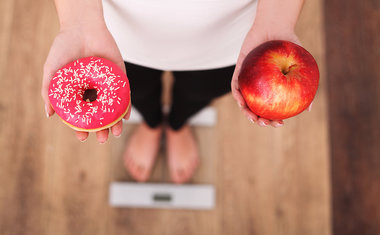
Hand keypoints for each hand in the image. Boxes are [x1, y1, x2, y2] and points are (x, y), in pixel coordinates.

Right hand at [41, 21, 129, 142]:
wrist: (82, 27)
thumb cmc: (64, 48)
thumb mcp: (52, 71)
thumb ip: (49, 91)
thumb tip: (49, 114)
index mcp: (78, 93)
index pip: (82, 115)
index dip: (82, 127)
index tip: (82, 137)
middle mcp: (94, 92)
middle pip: (99, 115)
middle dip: (101, 130)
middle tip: (102, 139)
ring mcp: (107, 86)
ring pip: (113, 109)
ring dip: (115, 123)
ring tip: (114, 133)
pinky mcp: (120, 78)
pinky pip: (125, 95)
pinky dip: (126, 107)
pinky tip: (125, 117)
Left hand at [231, 24, 309, 127]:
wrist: (275, 27)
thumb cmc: (289, 46)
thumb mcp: (300, 65)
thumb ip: (304, 85)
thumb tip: (309, 108)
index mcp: (272, 88)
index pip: (271, 108)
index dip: (274, 119)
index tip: (280, 124)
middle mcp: (259, 86)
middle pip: (256, 108)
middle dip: (259, 120)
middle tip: (265, 123)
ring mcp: (248, 80)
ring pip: (244, 101)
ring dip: (246, 112)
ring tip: (253, 118)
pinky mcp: (239, 71)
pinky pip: (235, 85)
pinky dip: (237, 95)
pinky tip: (241, 101)